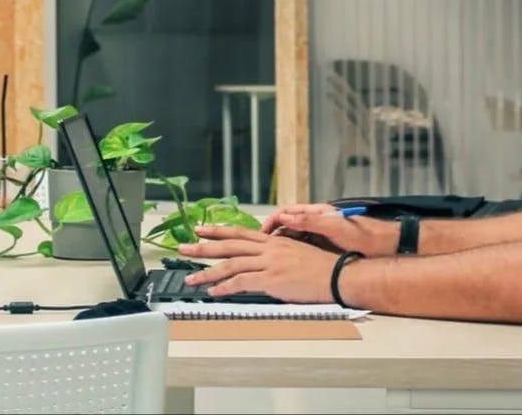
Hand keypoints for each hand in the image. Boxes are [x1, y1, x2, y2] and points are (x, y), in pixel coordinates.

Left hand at [178, 225, 336, 302]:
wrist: (337, 275)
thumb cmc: (321, 267)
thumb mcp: (295, 253)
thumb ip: (275, 255)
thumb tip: (261, 262)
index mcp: (273, 241)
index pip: (239, 233)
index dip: (218, 231)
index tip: (201, 229)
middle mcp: (268, 248)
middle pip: (229, 245)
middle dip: (203, 247)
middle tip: (184, 248)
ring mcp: (269, 263)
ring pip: (230, 264)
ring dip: (207, 272)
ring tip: (191, 278)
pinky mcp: (272, 279)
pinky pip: (242, 282)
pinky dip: (225, 287)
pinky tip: (214, 292)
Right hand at [261, 204, 397, 256]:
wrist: (384, 247)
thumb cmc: (364, 235)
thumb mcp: (336, 228)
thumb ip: (312, 221)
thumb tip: (287, 217)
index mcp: (317, 213)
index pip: (287, 212)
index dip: (272, 221)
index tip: (262, 234)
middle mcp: (316, 222)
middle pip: (287, 225)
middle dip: (273, 235)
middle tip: (262, 249)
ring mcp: (320, 235)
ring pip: (294, 238)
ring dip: (282, 245)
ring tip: (271, 258)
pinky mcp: (324, 247)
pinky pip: (303, 248)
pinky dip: (293, 253)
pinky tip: (288, 264)